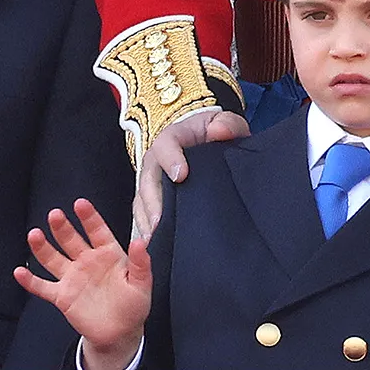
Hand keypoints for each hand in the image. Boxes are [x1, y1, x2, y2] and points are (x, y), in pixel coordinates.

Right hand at [13, 198, 150, 369]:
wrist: (120, 333)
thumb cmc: (134, 305)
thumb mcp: (142, 283)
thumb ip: (140, 263)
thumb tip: (140, 242)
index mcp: (108, 254)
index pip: (97, 230)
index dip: (89, 217)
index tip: (80, 203)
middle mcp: (87, 261)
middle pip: (71, 240)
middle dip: (62, 227)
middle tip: (55, 215)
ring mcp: (73, 278)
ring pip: (54, 258)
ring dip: (43, 247)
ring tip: (34, 234)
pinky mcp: (62, 296)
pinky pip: (43, 287)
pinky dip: (30, 281)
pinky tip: (19, 272)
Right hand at [134, 109, 249, 236]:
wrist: (207, 143)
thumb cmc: (216, 133)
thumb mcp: (225, 123)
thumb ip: (227, 124)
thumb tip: (219, 131)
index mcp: (174, 138)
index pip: (166, 145)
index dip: (170, 159)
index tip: (181, 176)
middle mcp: (156, 160)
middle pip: (147, 178)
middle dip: (152, 201)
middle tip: (160, 221)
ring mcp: (152, 181)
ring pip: (141, 200)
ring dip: (146, 220)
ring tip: (154, 240)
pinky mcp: (152, 199)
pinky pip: (143, 214)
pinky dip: (146, 229)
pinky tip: (154, 246)